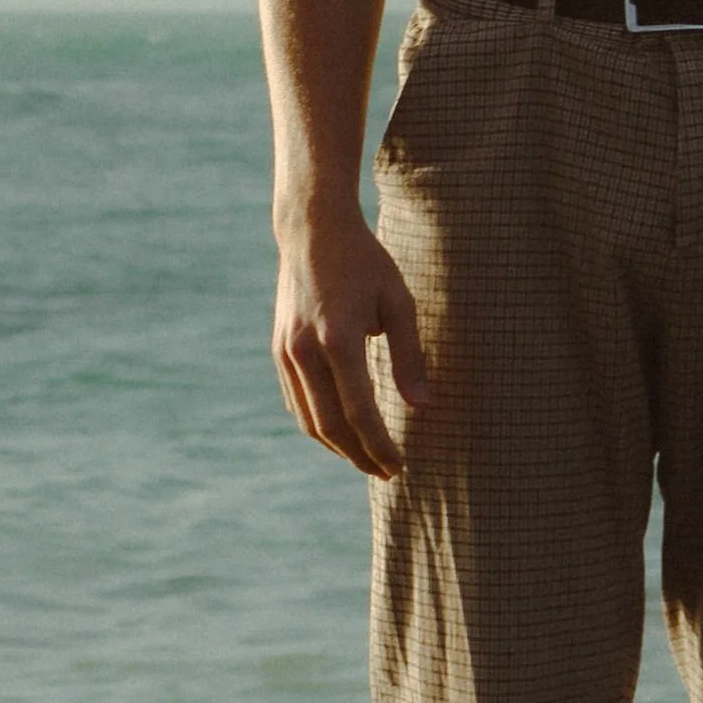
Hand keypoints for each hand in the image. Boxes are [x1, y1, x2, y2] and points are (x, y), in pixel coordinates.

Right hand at [273, 216, 428, 477]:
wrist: (312, 230)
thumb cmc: (364, 263)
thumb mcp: (398, 303)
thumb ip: (410, 357)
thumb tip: (424, 406)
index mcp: (339, 339)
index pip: (360, 411)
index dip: (380, 445)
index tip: (399, 465)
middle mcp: (306, 352)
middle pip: (330, 426)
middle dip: (359, 456)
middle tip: (386, 472)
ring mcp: (286, 353)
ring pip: (308, 420)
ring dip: (337, 447)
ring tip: (366, 459)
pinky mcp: (279, 350)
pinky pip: (296, 402)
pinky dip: (318, 424)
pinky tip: (340, 431)